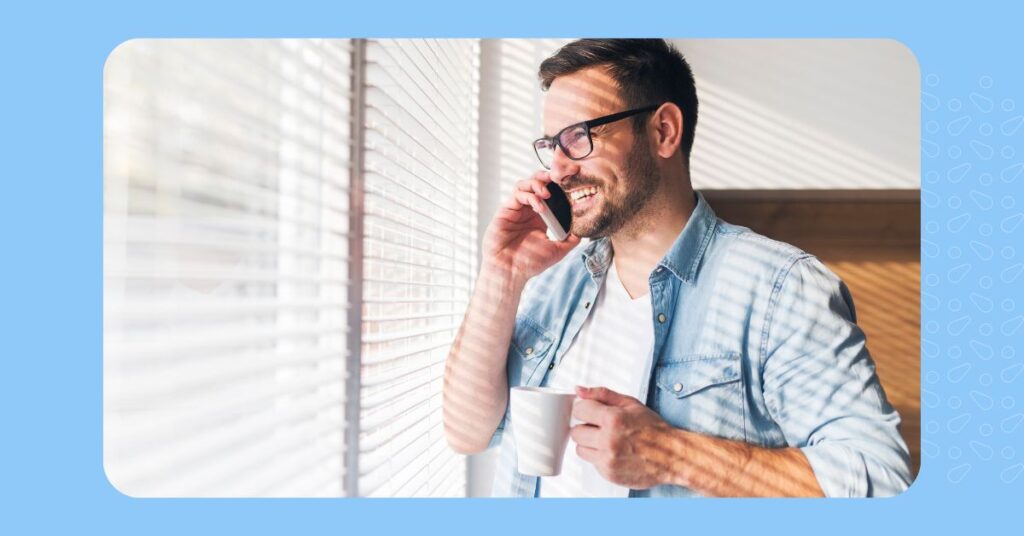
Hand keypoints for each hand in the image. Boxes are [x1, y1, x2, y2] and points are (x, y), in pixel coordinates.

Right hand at [481, 171, 580, 285]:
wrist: (510, 272)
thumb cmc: (530, 263)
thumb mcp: (557, 250)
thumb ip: (570, 239)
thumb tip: (583, 230)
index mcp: (540, 218)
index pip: (550, 194)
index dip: (559, 186)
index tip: (572, 182)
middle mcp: (528, 211)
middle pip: (536, 183)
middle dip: (547, 177)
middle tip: (560, 178)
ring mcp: (516, 209)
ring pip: (525, 184)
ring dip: (537, 184)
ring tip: (548, 193)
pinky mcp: (506, 210)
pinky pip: (517, 194)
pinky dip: (530, 196)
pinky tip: (539, 207)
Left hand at [570, 386, 676, 488]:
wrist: (672, 456)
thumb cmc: (652, 429)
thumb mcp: (630, 403)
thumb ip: (602, 394)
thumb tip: (579, 390)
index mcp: (613, 419)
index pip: (579, 410)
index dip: (585, 409)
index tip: (592, 412)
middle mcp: (608, 440)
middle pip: (576, 431)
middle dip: (586, 427)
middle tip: (602, 427)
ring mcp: (608, 459)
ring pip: (580, 449)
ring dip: (590, 444)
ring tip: (608, 440)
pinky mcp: (609, 473)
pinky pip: (592, 463)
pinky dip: (600, 457)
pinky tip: (615, 452)